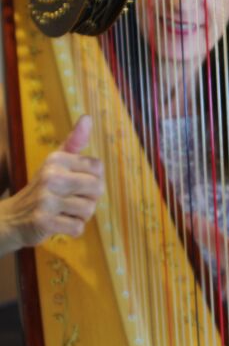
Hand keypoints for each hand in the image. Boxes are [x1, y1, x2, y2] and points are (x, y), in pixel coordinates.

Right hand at [0, 116, 103, 252]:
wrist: (12, 218)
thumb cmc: (43, 188)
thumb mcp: (56, 163)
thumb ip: (74, 142)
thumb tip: (88, 117)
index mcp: (57, 159)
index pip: (98, 168)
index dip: (93, 179)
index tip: (78, 183)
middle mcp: (51, 176)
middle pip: (97, 189)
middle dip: (90, 199)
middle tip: (72, 200)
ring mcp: (46, 199)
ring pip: (89, 210)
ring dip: (81, 215)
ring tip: (65, 211)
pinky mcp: (44, 221)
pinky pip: (78, 227)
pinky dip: (73, 229)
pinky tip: (60, 223)